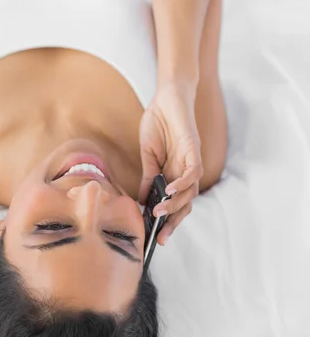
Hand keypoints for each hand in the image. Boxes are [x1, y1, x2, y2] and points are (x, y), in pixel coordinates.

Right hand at [138, 82, 202, 244]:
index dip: (166, 221)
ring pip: (190, 192)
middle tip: (160, 238)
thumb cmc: (158, 122)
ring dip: (175, 205)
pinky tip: (169, 190)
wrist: (167, 97)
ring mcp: (191, 161)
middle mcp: (184, 172)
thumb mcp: (148, 154)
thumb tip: (141, 199)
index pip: (173, 203)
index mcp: (173, 174)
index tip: (154, 238)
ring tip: (159, 213)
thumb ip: (149, 176)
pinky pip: (193, 173)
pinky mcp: (193, 150)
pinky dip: (183, 184)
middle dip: (173, 222)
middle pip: (184, 204)